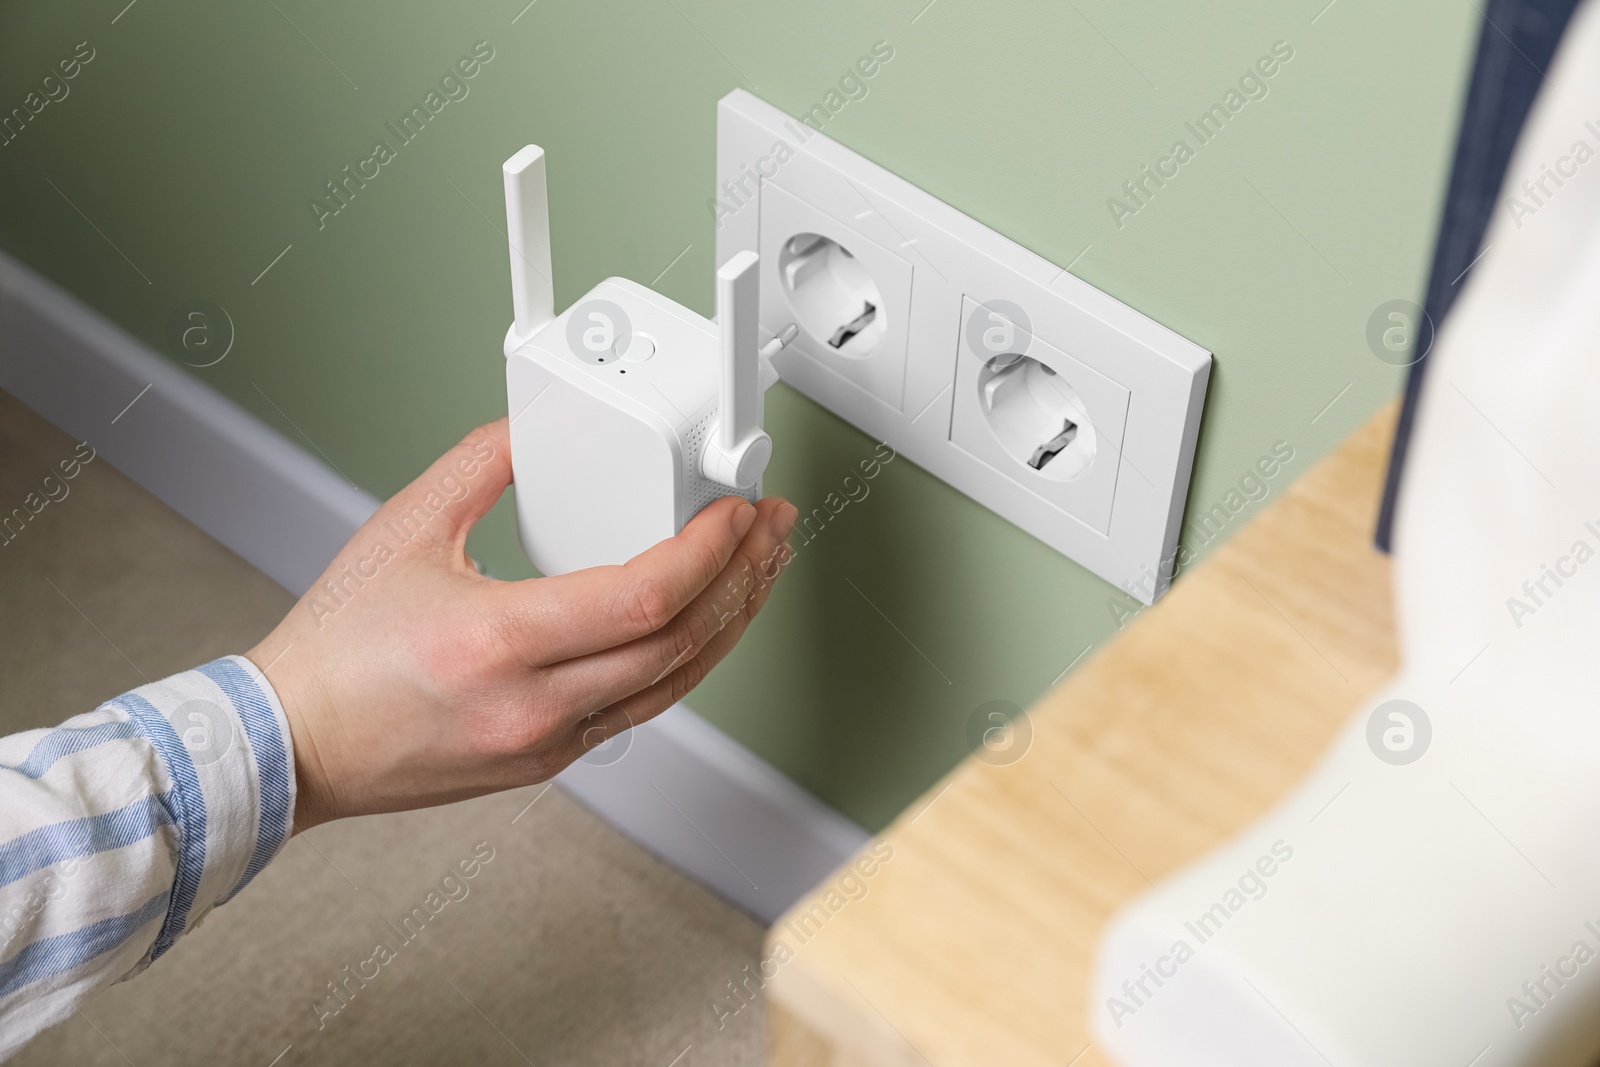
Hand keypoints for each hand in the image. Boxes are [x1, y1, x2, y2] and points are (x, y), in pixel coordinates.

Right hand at [246, 419, 796, 830]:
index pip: (647, 597)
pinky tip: (699, 625)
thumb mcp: (405, 526)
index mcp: (500, 641)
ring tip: (755, 574)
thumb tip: (541, 428)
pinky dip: (681, 662)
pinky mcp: (546, 761)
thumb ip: (482, 462)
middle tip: (769, 532)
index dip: (711, 550)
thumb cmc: (334, 651)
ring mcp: (546, 743)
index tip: (736, 512)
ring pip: (674, 685)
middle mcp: (534, 705)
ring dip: (727, 625)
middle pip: (682, 643)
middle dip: (743, 580)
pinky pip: (639, 709)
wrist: (292, 743)